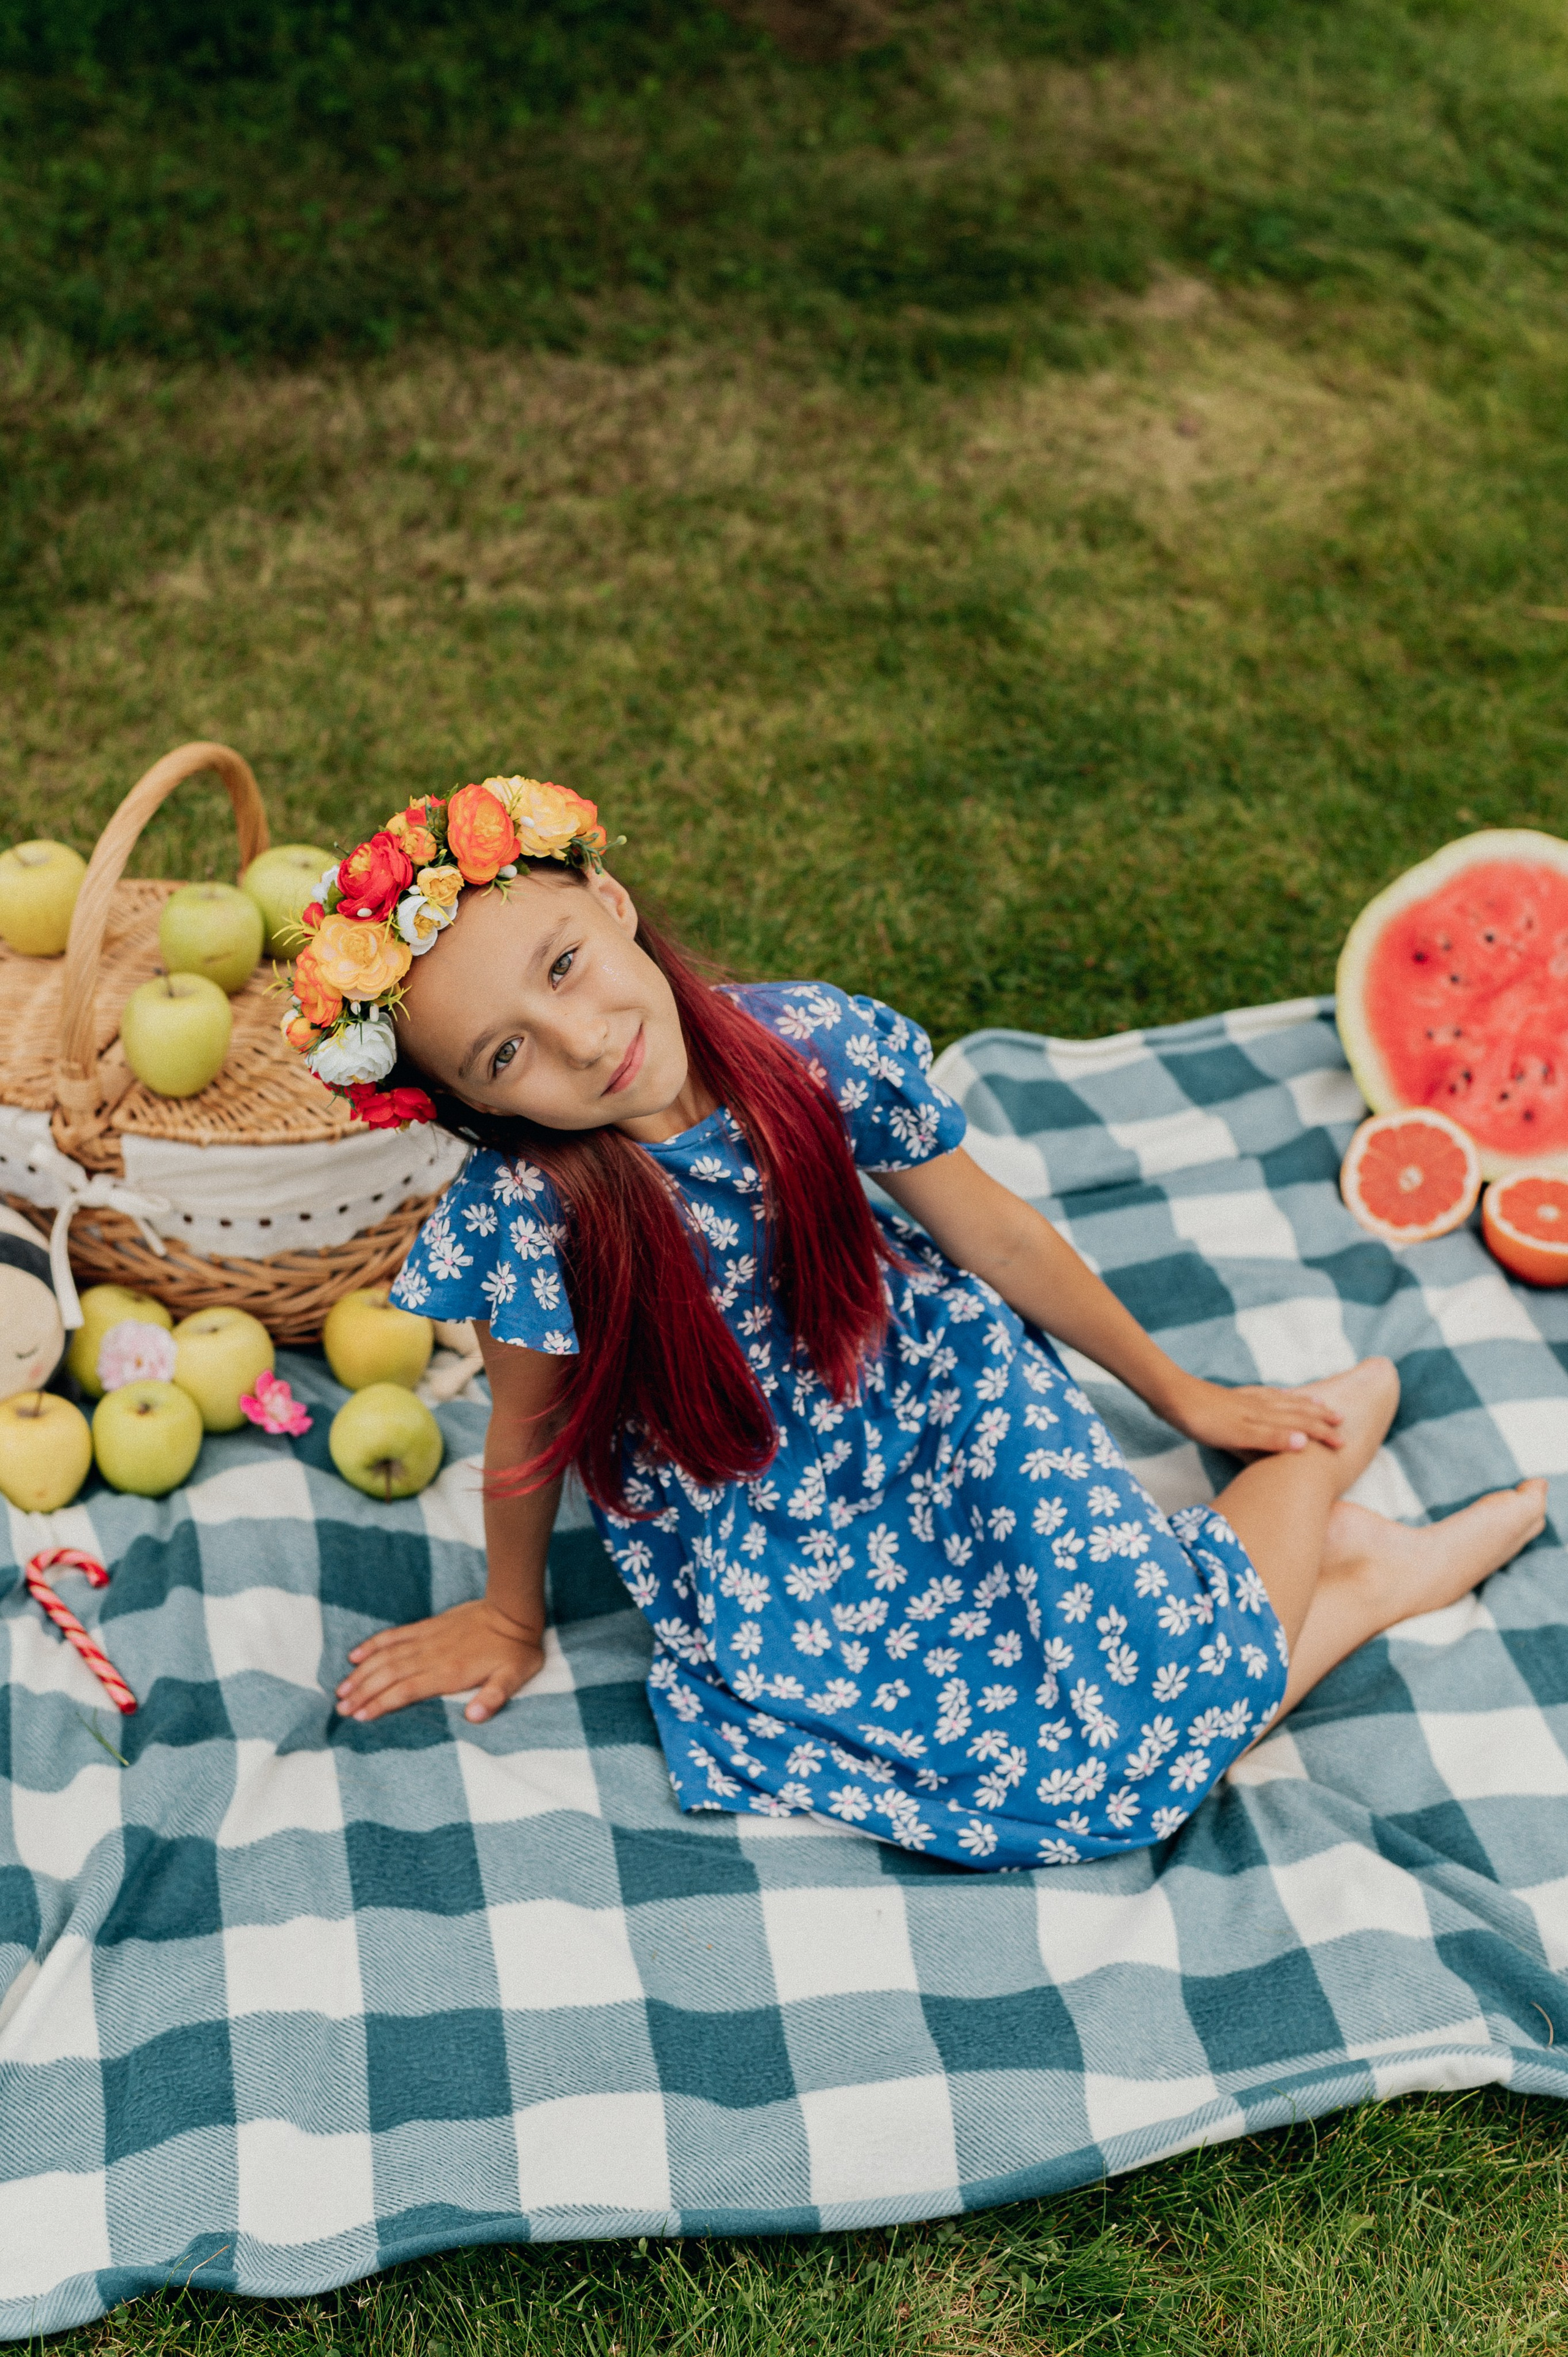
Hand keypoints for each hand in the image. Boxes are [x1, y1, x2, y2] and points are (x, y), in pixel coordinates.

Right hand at [336, 1598, 545, 1723]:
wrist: (514, 1610)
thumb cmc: (516, 1650)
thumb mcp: (513, 1678)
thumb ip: (493, 1698)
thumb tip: (474, 1718)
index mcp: (449, 1673)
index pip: (406, 1690)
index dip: (381, 1703)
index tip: (360, 1717)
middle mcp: (432, 1656)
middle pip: (388, 1675)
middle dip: (363, 1692)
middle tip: (341, 1709)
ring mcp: (427, 1639)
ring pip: (386, 1657)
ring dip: (362, 1672)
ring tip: (341, 1689)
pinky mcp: (427, 1627)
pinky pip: (394, 1635)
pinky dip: (373, 1644)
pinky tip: (355, 1655)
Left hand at [1167, 1374, 1344, 1457]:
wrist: (1172, 1396)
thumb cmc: (1203, 1420)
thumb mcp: (1236, 1435)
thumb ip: (1269, 1439)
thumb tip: (1304, 1443)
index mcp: (1264, 1417)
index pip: (1302, 1424)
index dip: (1322, 1433)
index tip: (1343, 1443)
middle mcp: (1260, 1406)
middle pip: (1296, 1410)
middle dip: (1319, 1416)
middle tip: (1341, 1419)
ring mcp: (1246, 1400)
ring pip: (1283, 1401)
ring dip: (1303, 1403)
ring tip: (1318, 1401)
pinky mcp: (1232, 1398)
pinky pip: (1264, 1395)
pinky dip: (1277, 1395)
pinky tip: (1275, 1395)